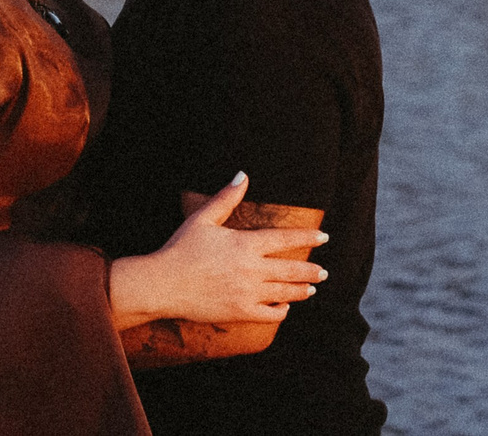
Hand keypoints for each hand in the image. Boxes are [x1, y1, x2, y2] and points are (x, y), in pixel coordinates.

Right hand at [107, 173, 328, 328]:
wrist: (163, 284)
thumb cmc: (180, 248)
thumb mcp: (202, 219)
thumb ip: (226, 198)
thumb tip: (243, 174)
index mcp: (245, 244)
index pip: (285, 239)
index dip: (307, 237)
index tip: (324, 236)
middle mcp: (252, 269)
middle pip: (292, 269)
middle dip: (311, 270)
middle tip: (324, 271)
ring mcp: (247, 293)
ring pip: (285, 293)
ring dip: (301, 290)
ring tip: (311, 289)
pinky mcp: (240, 312)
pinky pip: (269, 314)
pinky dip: (281, 310)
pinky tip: (284, 307)